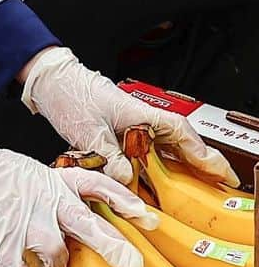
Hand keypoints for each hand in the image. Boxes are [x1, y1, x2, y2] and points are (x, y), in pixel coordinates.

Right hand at [0, 129, 153, 266]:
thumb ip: (52, 194)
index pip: (96, 186)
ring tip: (49, 266)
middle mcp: (46, 202)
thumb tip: (71, 220)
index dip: (123, 201)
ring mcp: (26, 225)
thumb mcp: (28, 172)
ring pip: (58, 257)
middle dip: (114, 249)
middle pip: (89, 225)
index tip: (147, 217)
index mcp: (52, 181)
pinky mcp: (5, 246)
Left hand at [21, 47, 237, 187]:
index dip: (201, 153)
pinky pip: (142, 149)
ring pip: (161, 145)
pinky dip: (152, 163)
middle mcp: (137, 116)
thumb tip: (126, 178)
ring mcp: (127, 122)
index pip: (179, 131)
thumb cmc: (68, 93)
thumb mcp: (87, 130)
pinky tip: (153, 179)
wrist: (48, 79)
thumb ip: (108, 156)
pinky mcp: (116, 129)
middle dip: (197, 161)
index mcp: (137, 111)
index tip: (218, 171)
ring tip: (193, 187)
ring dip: (177, 163)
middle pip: (177, 140)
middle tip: (216, 183)